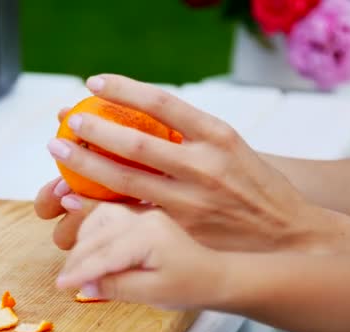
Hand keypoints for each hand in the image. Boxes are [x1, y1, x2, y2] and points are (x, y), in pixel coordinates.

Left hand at [43, 74, 318, 252]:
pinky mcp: (183, 230)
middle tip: (68, 118)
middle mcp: (204, 164)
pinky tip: (76, 198)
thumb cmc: (256, 184)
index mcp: (218, 135)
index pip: (162, 103)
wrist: (290, 232)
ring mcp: (192, 199)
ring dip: (86, 164)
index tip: (96, 81)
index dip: (124, 89)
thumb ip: (190, 135)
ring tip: (60, 149)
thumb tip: (140, 122)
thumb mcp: (231, 148)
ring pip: (127, 179)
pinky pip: (133, 214)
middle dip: (94, 128)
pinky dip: (101, 204)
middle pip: (135, 142)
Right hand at [55, 202, 224, 308]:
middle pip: (98, 233)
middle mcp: (144, 218)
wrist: (214, 275)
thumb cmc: (190, 285)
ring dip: (83, 239)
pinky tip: (90, 245)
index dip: (80, 270)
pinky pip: (109, 215)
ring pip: (100, 217)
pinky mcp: (142, 216)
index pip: (104, 253)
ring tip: (77, 264)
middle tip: (66, 279)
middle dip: (78, 257)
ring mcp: (143, 214)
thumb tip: (85, 285)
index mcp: (149, 235)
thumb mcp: (153, 294)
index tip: (62, 284)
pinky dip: (94, 229)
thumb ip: (117, 287)